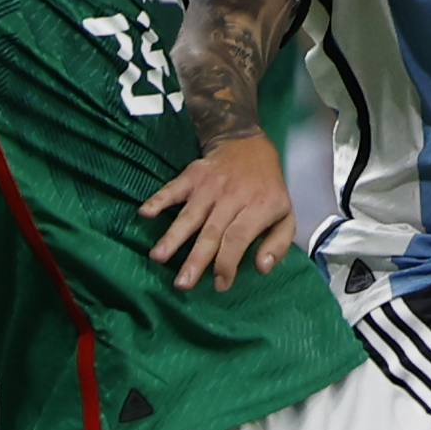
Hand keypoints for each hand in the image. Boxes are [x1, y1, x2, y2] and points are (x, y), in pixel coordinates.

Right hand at [140, 134, 294, 290]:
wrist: (249, 145)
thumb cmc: (267, 189)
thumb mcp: (286, 215)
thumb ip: (278, 243)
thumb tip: (261, 267)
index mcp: (259, 207)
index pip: (238, 238)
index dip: (228, 263)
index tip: (219, 284)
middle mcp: (233, 197)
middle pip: (212, 231)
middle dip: (196, 259)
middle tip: (182, 283)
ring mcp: (211, 185)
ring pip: (190, 214)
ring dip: (173, 235)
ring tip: (158, 256)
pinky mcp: (193, 175)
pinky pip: (174, 188)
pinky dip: (158, 200)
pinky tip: (144, 213)